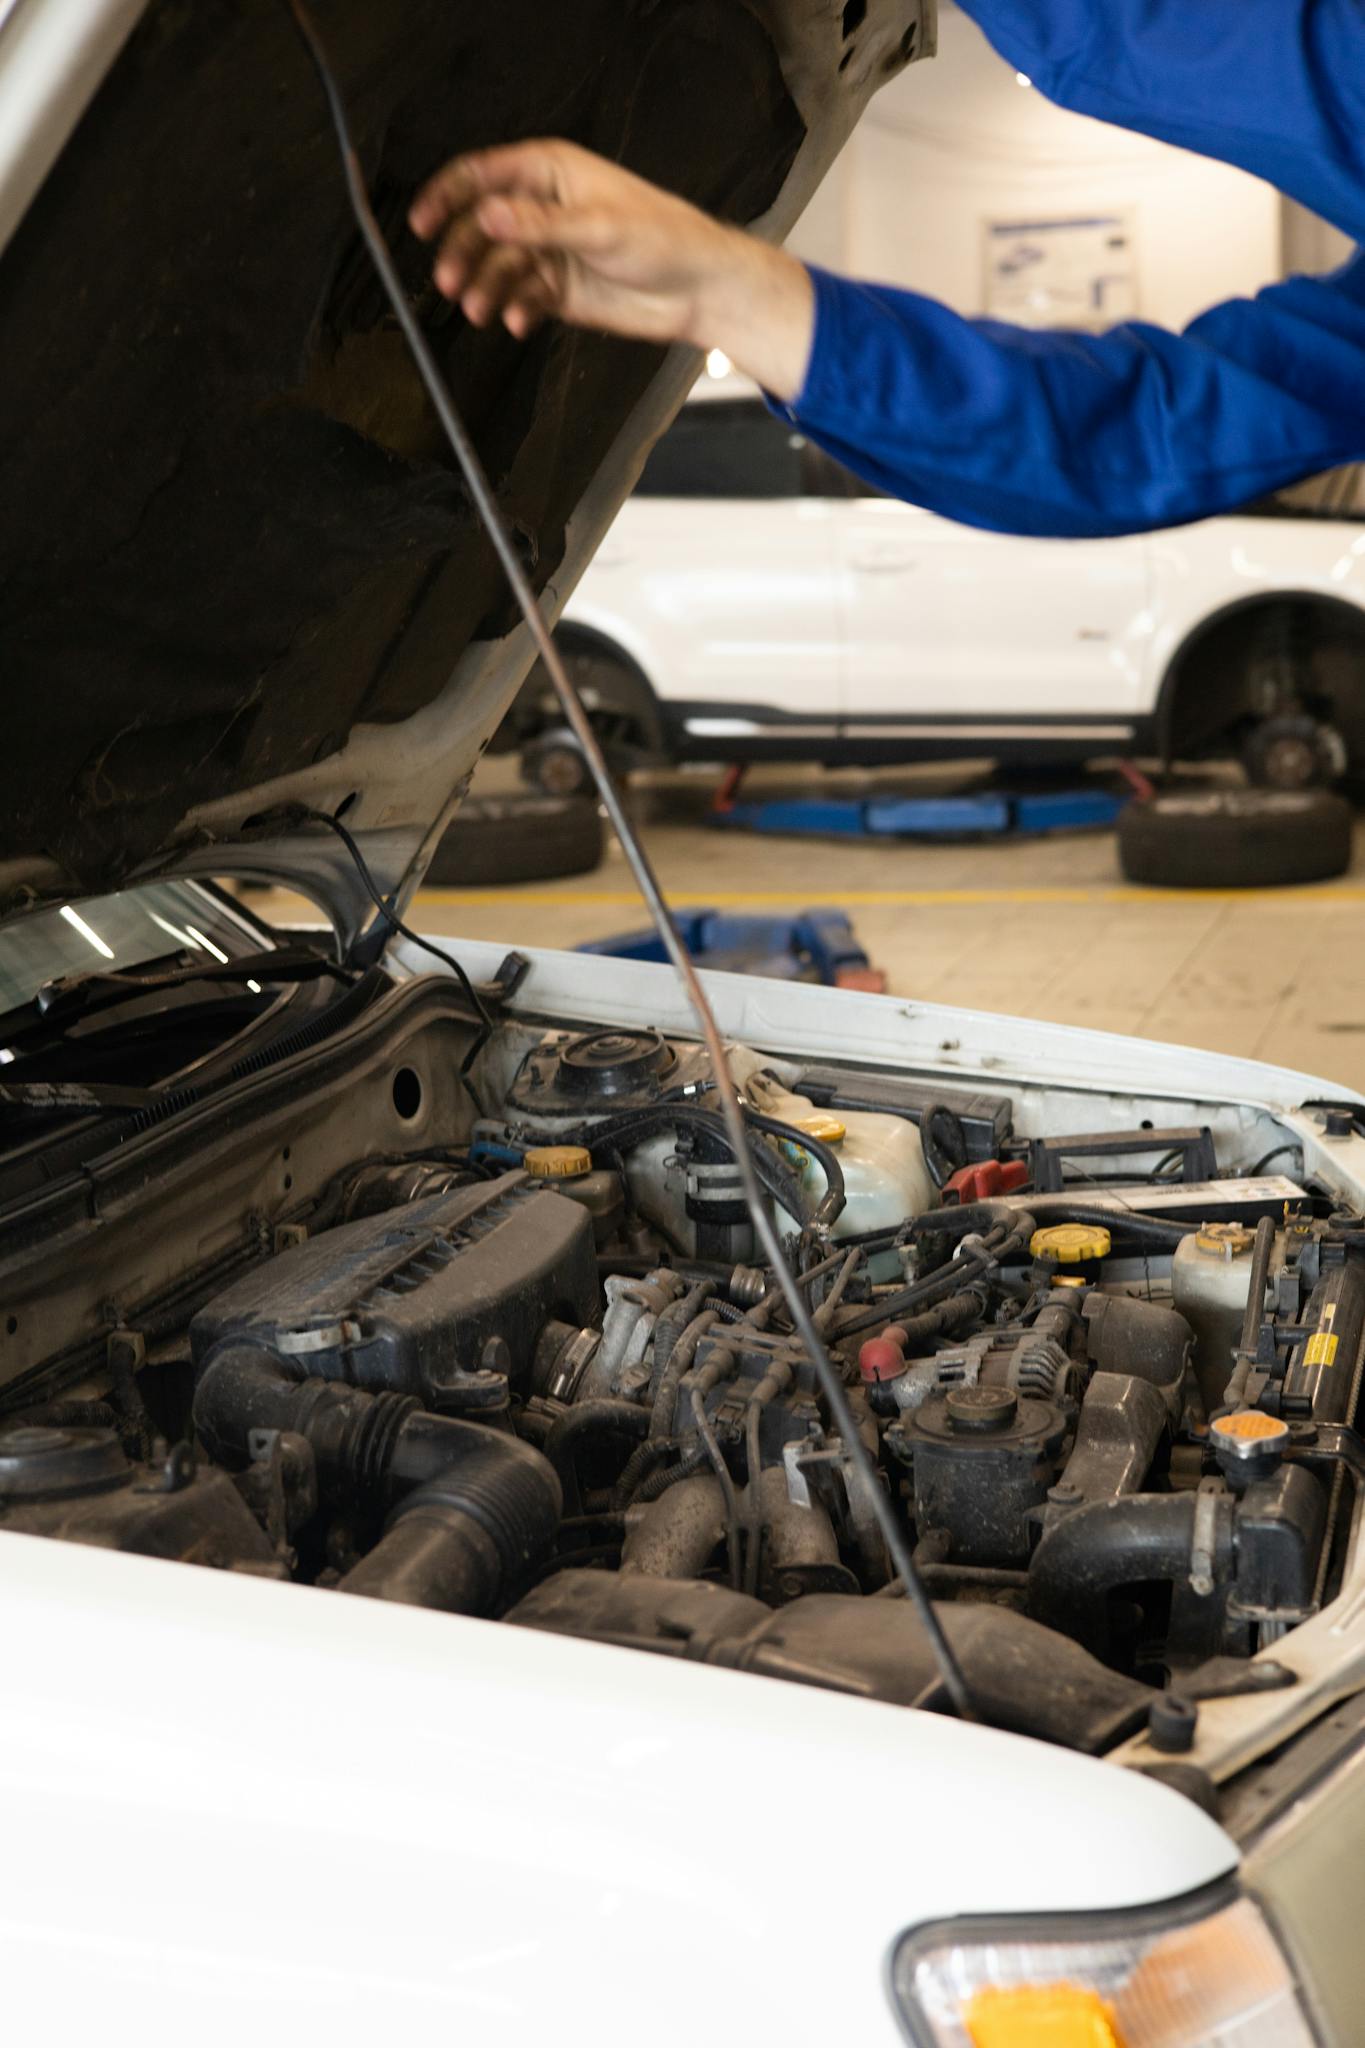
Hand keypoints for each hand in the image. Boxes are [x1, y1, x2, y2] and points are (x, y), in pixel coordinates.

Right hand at [409, 139, 815, 401]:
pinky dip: (514, 311)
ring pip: (498, 268)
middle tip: (449, 284)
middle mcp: (543, 210)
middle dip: (463, 254)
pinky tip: (518, 322)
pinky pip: (520, 299)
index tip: (421, 223)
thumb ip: (538, 224)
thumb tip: (487, 215)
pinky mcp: (558, 291)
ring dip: (484, 289)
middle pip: (482, 228)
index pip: (483, 176)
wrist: (698, 290)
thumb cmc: (662, 239)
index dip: (448, 196)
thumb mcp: (598, 227)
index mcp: (549, 173)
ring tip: (480, 311)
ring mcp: (549, 251)